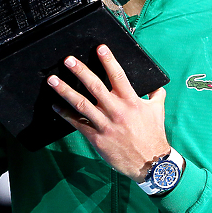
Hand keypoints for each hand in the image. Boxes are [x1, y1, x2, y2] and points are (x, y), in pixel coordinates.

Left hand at [48, 44, 169, 182]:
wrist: (150, 163)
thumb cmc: (153, 136)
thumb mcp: (158, 111)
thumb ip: (155, 95)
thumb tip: (156, 85)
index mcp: (131, 102)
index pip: (118, 76)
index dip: (108, 61)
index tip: (99, 49)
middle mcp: (116, 111)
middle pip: (95, 87)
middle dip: (80, 71)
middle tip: (68, 60)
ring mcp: (105, 125)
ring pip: (81, 104)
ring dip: (65, 91)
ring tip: (53, 81)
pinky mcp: (97, 138)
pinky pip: (78, 124)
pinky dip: (65, 114)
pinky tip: (56, 106)